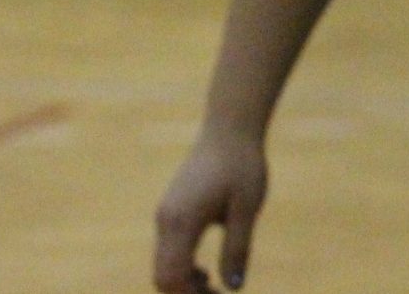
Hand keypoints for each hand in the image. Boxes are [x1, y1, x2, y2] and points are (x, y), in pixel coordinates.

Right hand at [152, 128, 266, 291]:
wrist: (230, 130)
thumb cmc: (242, 166)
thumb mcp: (246, 209)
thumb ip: (238, 249)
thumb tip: (232, 287)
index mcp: (181, 222)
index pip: (172, 277)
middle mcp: (166, 221)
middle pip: (162, 275)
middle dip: (185, 293)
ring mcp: (165, 216)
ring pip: (163, 264)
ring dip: (183, 282)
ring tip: (212, 286)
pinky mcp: (171, 211)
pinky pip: (168, 251)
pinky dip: (181, 267)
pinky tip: (204, 270)